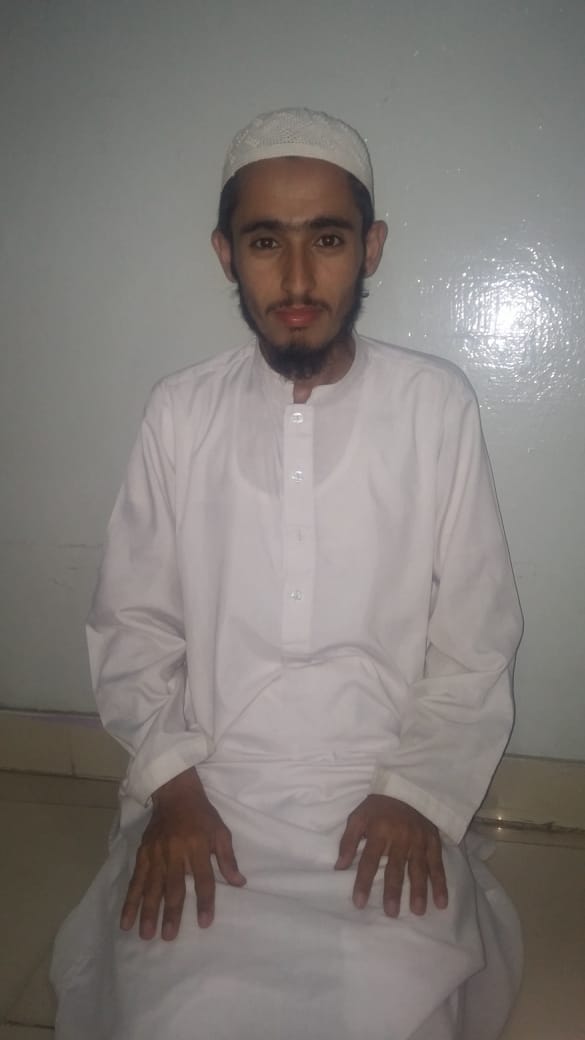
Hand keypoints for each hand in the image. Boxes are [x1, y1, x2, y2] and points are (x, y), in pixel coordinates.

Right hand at [120, 768, 245, 940]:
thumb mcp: (221, 832)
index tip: (204, 923)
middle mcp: (175, 851)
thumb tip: (239, 883)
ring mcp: (156, 853)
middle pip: (173, 886)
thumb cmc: (202, 815)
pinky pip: (135, 880)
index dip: (205, 901)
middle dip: (171, 912)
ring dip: (148, 911)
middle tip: (168, 937)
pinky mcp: (143, 853)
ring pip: (151, 886)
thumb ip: (228, 859)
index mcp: (198, 846)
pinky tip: (126, 919)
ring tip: (145, 934)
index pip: (203, 878)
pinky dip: (130, 900)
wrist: (175, 793)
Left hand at [335, 794, 447, 917]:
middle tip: (391, 913)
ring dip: (419, 890)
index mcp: (379, 831)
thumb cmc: (378, 807)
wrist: (407, 787)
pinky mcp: (433, 842)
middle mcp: (400, 837)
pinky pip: (437, 865)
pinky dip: (440, 884)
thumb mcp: (358, 817)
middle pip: (395, 868)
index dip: (363, 882)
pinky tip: (441, 902)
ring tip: (417, 911)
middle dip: (393, 891)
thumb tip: (339, 866)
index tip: (359, 903)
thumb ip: (348, 841)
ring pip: (418, 868)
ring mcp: (419, 840)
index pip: (369, 861)